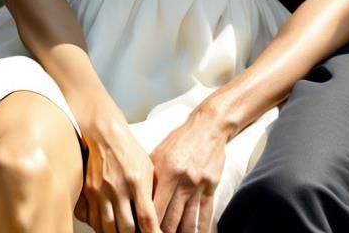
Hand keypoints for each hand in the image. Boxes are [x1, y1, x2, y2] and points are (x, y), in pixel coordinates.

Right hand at [74, 107, 157, 232]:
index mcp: (137, 181)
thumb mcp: (148, 168)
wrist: (105, 135)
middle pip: (126, 229)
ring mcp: (100, 192)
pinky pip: (92, 220)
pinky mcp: (88, 193)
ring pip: (107, 228)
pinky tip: (108, 225)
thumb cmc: (130, 151)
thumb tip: (155, 219)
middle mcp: (118, 188)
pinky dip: (101, 227)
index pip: (146, 217)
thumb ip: (151, 193)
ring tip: (123, 231)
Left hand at [149, 110, 227, 232]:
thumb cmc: (180, 139)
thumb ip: (149, 178)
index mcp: (166, 172)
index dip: (147, 227)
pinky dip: (201, 229)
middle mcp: (183, 181)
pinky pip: (205, 213)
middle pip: (170, 219)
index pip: (154, 209)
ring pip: (188, 221)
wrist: (209, 126)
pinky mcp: (211, 186)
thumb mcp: (159, 154)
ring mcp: (198, 185)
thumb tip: (137, 202)